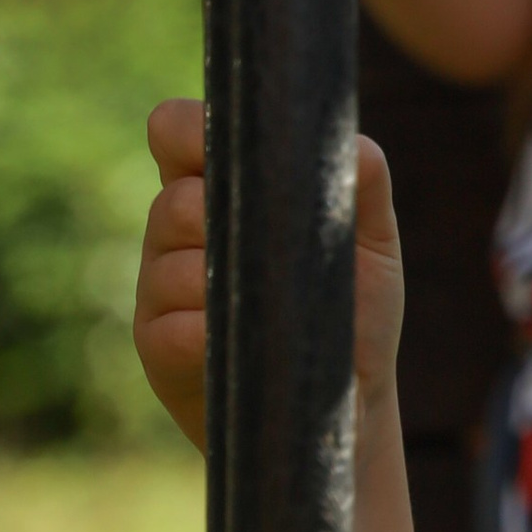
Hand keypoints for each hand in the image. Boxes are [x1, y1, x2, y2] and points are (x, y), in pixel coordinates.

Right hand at [132, 98, 405, 454]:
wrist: (347, 401)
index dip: (190, 130)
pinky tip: (239, 343)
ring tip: (268, 305)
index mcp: (218, 190)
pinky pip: (169, 328)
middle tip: (274, 251)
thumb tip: (353, 143)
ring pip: (168, 265)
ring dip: (222, 283)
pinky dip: (207, 333)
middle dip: (223, 219)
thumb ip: (363, 180)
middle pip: (173, 200)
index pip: (173, 130)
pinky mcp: (159, 350)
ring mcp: (162, 292)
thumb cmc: (352, 309)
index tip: (230, 151)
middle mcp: (177, 235)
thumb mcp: (371, 241)